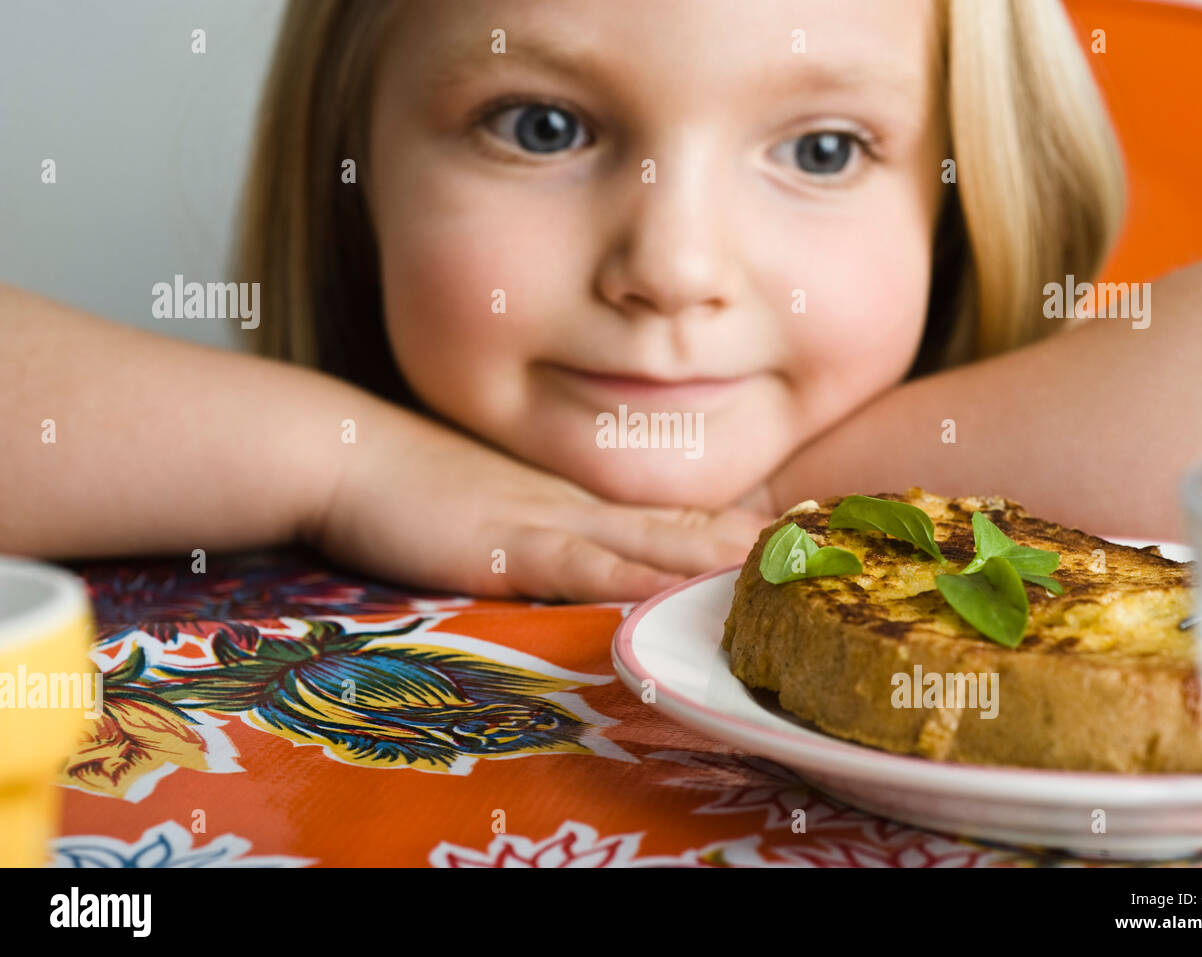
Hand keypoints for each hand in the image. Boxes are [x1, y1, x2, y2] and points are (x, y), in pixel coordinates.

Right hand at [305, 399, 772, 601]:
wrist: (346, 451)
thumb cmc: (408, 487)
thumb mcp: (489, 509)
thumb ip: (538, 533)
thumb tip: (580, 557)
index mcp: (575, 501)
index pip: (668, 516)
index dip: (731, 529)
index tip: (788, 540)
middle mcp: (577, 507)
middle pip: (681, 524)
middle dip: (748, 542)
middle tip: (817, 550)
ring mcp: (547, 521)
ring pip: (650, 540)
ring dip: (714, 556)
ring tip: (780, 567)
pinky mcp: (508, 544)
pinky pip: (582, 565)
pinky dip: (633, 580)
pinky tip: (675, 589)